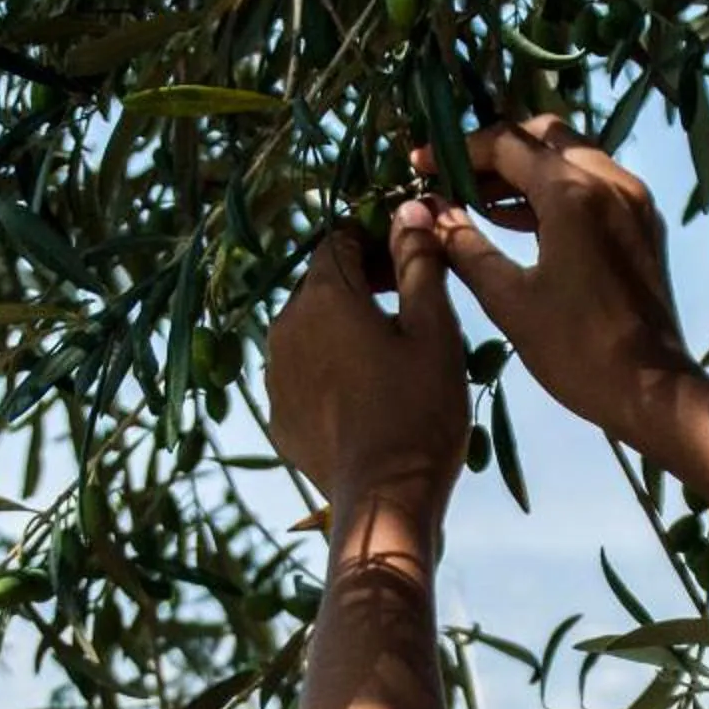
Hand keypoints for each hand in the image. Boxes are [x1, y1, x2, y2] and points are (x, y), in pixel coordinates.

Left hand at [265, 222, 469, 525]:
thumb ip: (418, 263)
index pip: (341, 237)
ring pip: (310, 329)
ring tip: (392, 356)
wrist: (384, 499)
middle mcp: (284, 326)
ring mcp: (274, 373)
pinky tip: (367, 396)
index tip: (411, 260)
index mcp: (323, 295)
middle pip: (321, 283)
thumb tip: (409, 209)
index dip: (378, 239)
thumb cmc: (419, 408)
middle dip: (361, 283)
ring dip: (344, 328)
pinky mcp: (278, 415)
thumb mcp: (434, 330)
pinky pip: (303, 374)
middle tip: (410, 305)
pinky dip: (330, 371)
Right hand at [404, 116, 692, 441]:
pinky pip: (593, 183)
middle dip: (495, 150)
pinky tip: (518, 220)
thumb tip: (427, 213)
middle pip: (544, 137)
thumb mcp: (507, 300)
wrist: (652, 390)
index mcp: (574, 192)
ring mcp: (633, 199)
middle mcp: (611, 179)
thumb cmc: (574, 349)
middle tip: (454, 178)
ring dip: (524, 169)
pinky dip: (554, 189)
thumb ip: (464, 247)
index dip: (457, 151)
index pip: (507, 144)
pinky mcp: (643, 223)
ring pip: (571, 157)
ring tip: (477, 201)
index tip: (420, 166)